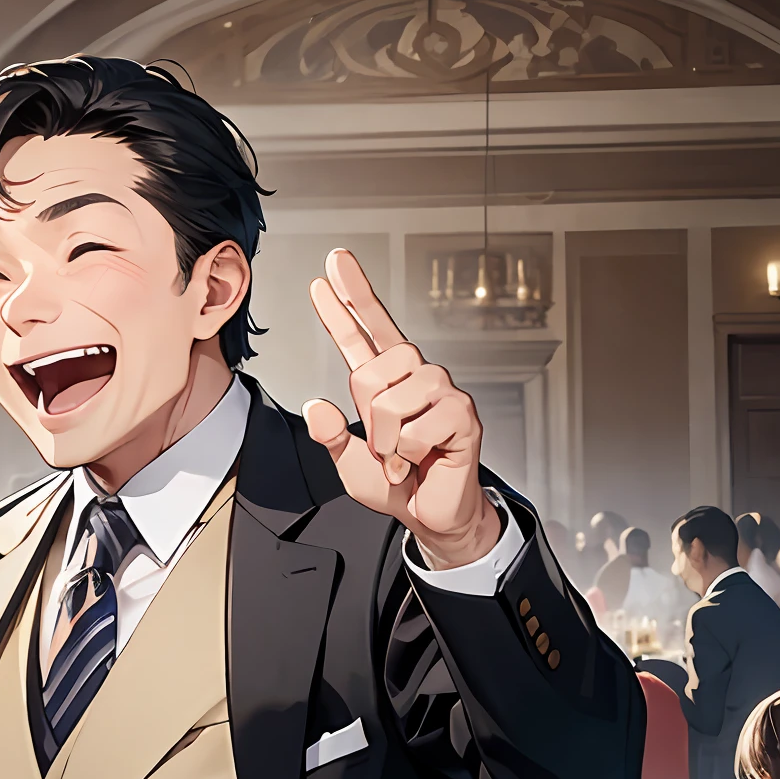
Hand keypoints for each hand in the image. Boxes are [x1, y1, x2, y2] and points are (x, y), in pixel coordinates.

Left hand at [304, 249, 500, 570]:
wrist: (432, 515)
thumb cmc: (398, 483)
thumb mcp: (348, 462)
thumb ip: (329, 435)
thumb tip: (317, 406)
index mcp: (387, 378)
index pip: (365, 329)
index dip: (349, 296)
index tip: (333, 262)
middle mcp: (417, 375)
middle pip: (369, 370)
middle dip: (366, 413)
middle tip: (384, 443)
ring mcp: (443, 391)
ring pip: (389, 404)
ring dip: (386, 442)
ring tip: (404, 454)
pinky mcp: (463, 413)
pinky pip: (414, 430)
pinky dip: (408, 455)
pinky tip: (425, 458)